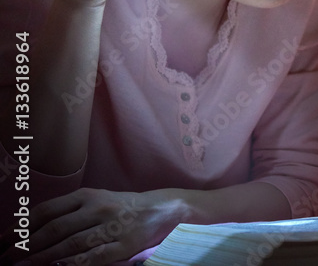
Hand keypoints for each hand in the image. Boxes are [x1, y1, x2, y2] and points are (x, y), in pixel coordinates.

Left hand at [0, 188, 182, 265]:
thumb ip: (69, 212)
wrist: (164, 209)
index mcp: (88, 196)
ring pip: (70, 244)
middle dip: (25, 246)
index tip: (2, 241)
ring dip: (43, 258)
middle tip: (6, 258)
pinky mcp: (125, 245)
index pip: (46, 211)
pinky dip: (74, 263)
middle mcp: (98, 208)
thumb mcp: (97, 200)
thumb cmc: (124, 207)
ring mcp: (111, 227)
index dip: (21, 228)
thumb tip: (33, 229)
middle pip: (54, 229)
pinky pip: (94, 257)